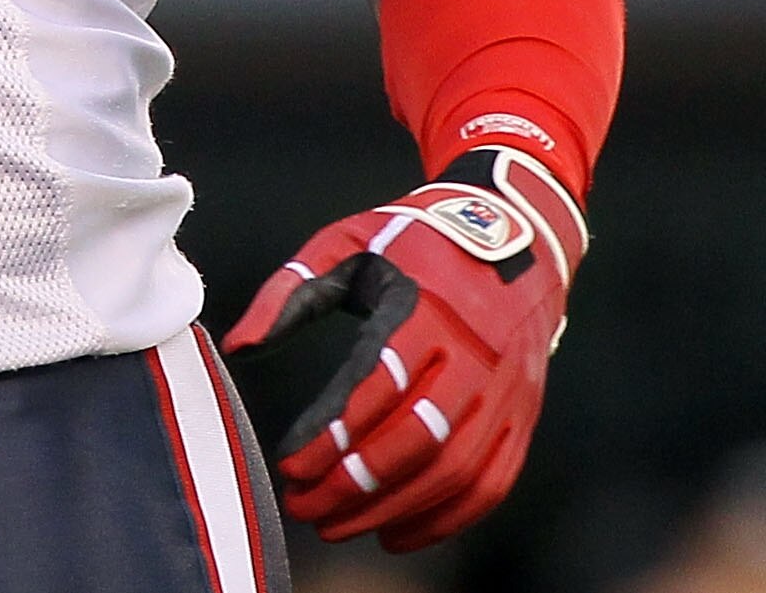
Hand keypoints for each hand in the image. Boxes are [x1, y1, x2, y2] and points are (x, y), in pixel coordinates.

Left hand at [222, 146, 585, 551]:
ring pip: (456, 468)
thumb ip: (288, 292)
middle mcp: (474, 353)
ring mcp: (508, 388)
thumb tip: (240, 345)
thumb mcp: (344, 244)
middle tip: (306, 506)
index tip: (290, 464)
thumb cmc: (411, 240)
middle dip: (357, 483)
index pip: (377, 384)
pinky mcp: (525, 413)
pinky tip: (401, 532)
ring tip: (341, 525)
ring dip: (396, 508)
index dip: (332, 432)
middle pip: (417, 437)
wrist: (516, 232)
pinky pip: (493, 479)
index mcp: (424, 307)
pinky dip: (449, 516)